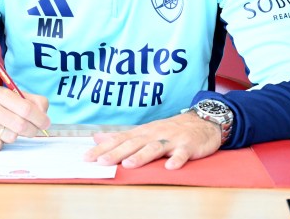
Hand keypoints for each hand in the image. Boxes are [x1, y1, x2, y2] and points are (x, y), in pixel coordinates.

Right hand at [0, 87, 49, 149]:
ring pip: (10, 137)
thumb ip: (28, 100)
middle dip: (32, 130)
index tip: (46, 123)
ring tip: (5, 128)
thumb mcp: (5, 95)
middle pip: (20, 125)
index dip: (40, 118)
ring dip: (13, 136)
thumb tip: (44, 112)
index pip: (25, 108)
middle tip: (33, 131)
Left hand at [84, 112, 221, 169]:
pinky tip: (170, 167)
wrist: (203, 121)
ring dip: (142, 156)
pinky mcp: (188, 146)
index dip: (103, 148)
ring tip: (129, 164)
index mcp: (143, 132)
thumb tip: (98, 138)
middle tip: (101, 162)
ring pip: (154, 148)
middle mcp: (155, 134)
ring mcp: (172, 140)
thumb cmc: (171, 130)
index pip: (119, 140)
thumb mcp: (145, 131)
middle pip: (133, 144)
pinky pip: (182, 154)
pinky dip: (176, 160)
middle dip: (116, 153)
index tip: (86, 157)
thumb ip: (122, 136)